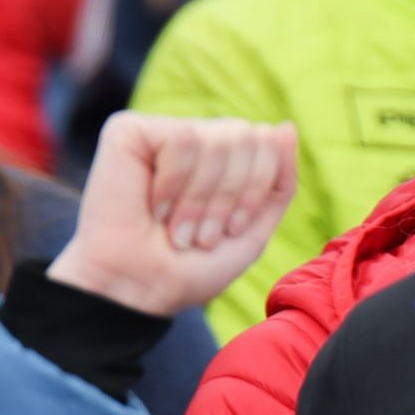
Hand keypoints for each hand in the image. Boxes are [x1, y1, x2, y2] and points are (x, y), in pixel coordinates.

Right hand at [48, 113, 296, 316]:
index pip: (267, 142)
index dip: (256, 190)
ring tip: (177, 229)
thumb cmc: (191, 265)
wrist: (138, 288)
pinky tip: (153, 206)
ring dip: (200, 199)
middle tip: (200, 235)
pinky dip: (173, 183)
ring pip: (217, 139)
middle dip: (229, 196)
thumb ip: (279, 181)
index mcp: (224, 157)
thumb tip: (286, 127)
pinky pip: (182, 138)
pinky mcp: (128, 129)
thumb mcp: (253, 230)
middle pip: (246, 136)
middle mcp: (195, 138)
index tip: (228, 231)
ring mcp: (162, 132)